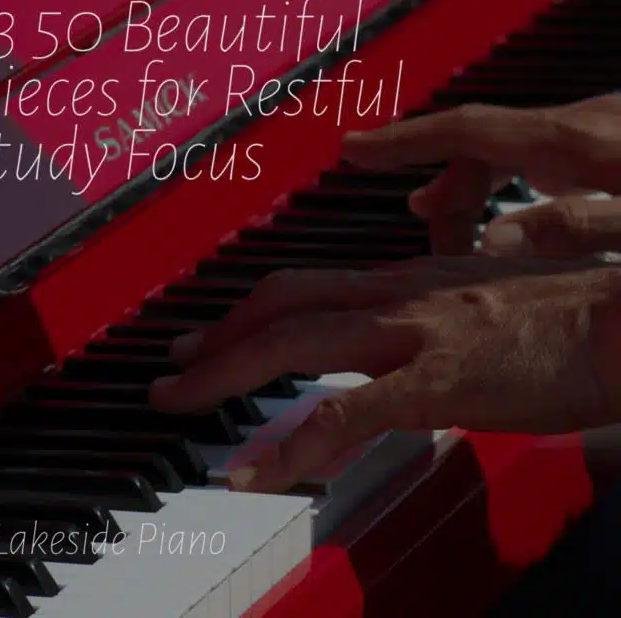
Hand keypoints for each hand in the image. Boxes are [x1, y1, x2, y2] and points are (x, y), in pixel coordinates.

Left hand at [149, 261, 620, 492]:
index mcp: (403, 280)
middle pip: (280, 303)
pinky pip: (350, 412)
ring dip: (224, 371)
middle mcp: (396, 295)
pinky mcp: (441, 381)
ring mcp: (414, 334)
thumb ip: (428, 313)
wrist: (619, 317)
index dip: (247, 308)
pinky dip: (293, 441)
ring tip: (179, 399)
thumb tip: (398, 336)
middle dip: (216, 335)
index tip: (211, 329)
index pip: (302, 285)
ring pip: (294, 341)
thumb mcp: (479, 299)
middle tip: (173, 363)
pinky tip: (256, 469)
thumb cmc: (563, 314)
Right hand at [341, 95, 620, 255]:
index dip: (404, 139)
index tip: (352, 149)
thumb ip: (575, 228)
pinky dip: (509, 184)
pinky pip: (539, 156)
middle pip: (483, 146)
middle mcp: (577, 125)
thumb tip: (493, 241)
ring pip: (510, 151)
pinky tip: (514, 211)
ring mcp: (595, 129)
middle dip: (447, 196)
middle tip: (438, 257)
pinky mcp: (610, 140)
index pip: (468, 129)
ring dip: (477, 193)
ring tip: (460, 243)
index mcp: (576, 141)